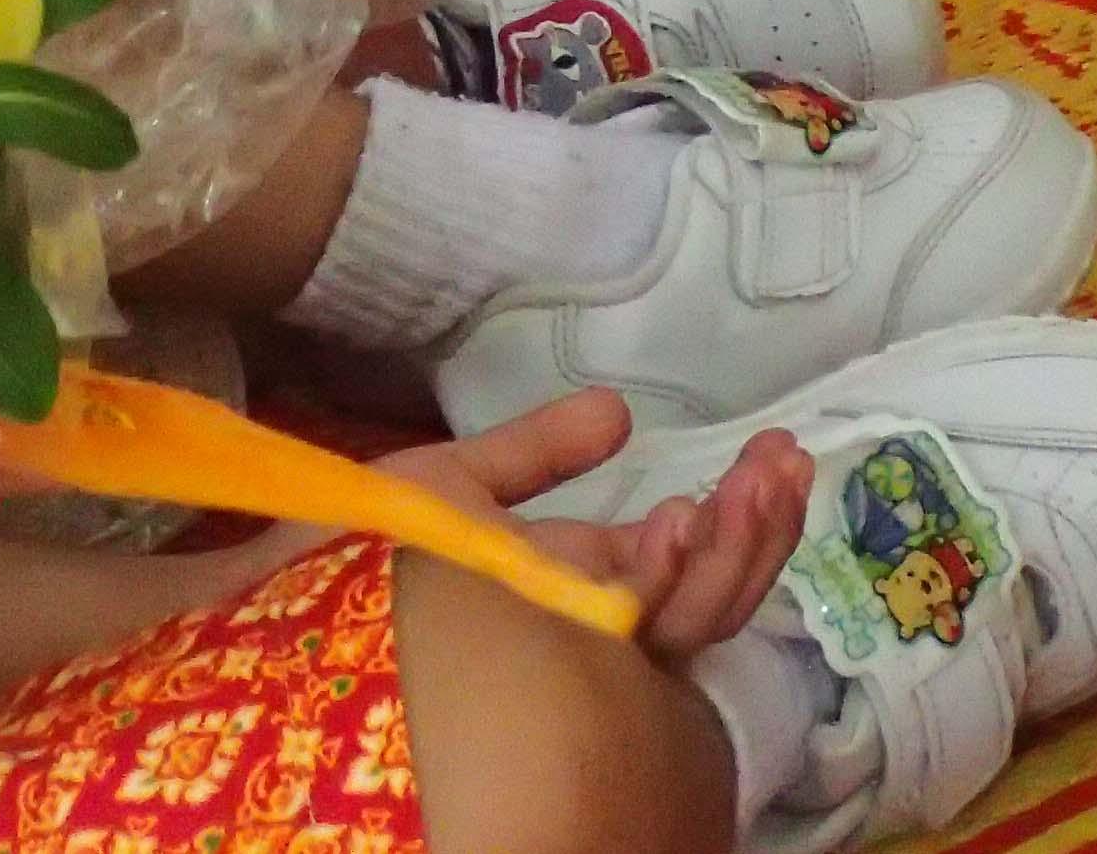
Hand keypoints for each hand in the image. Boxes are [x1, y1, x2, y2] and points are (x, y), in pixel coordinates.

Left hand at [381, 389, 813, 662]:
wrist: (309, 600)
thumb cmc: (369, 546)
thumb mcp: (457, 485)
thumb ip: (538, 450)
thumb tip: (619, 411)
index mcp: (570, 598)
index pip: (676, 569)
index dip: (729, 518)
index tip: (770, 456)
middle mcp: (590, 642)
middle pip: (703, 596)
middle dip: (754, 529)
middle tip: (786, 460)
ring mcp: (585, 671)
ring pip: (692, 622)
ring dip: (737, 547)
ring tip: (763, 479)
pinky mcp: (569, 684)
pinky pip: (640, 642)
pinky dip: (671, 581)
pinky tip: (680, 520)